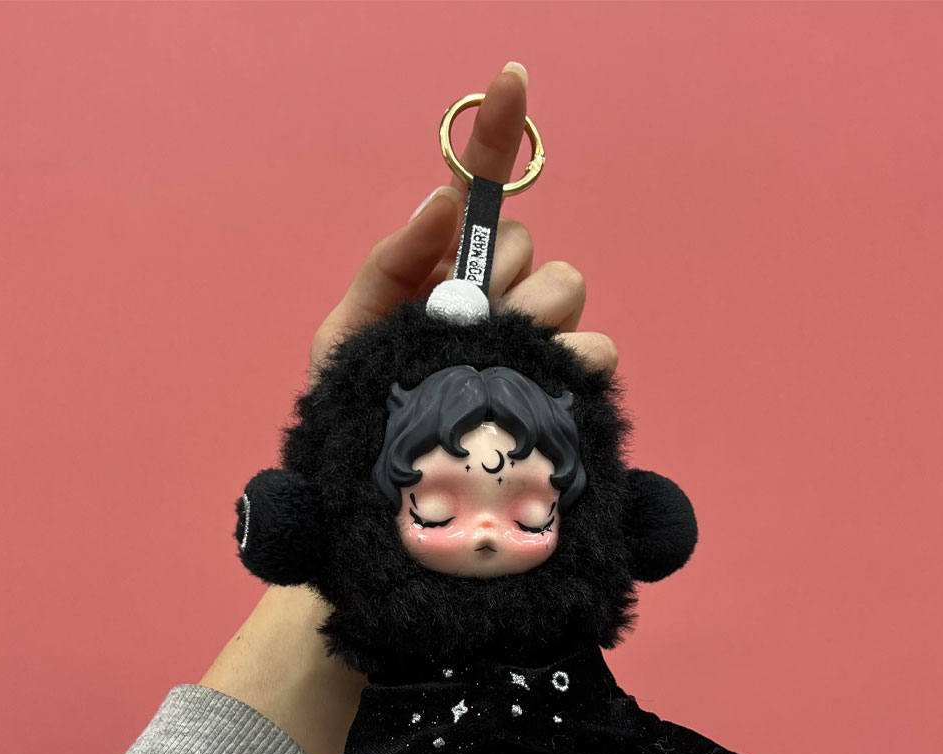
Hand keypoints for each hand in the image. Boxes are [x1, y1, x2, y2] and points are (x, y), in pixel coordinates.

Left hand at [308, 61, 617, 390]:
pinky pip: (594, 351)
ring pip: (567, 291)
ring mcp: (531, 342)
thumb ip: (389, 263)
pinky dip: (575, 360)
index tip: (512, 77)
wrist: (378, 486)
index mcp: (443, 271)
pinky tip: (540, 382)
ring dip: (534, 318)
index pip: (479, 193)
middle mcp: (496, 298)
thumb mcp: (347, 332)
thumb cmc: (354, 406)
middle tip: (463, 325)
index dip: (498, 134)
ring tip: (492, 363)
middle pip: (532, 247)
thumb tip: (439, 200)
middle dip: (504, 276)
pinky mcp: (560, 388)